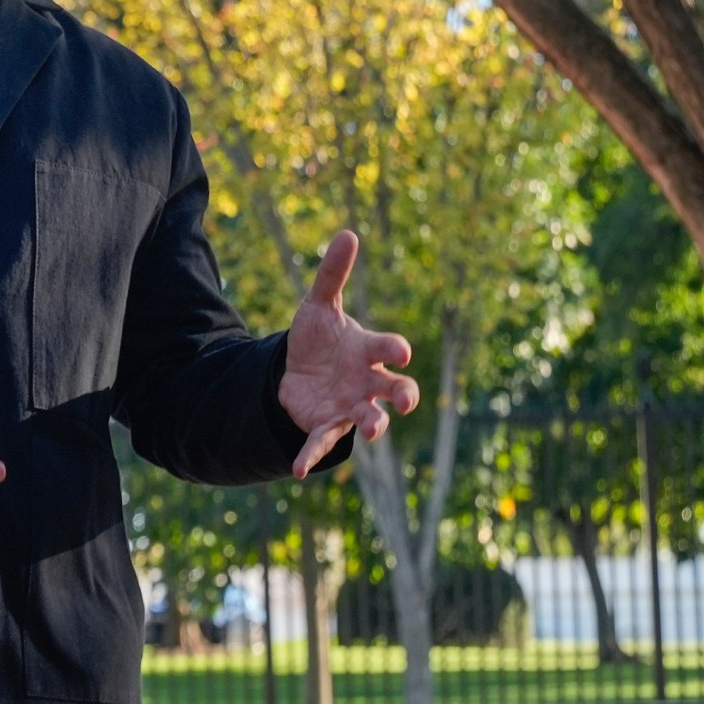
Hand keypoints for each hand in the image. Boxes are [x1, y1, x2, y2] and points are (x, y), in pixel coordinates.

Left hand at [277, 230, 420, 477]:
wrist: (297, 370)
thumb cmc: (319, 338)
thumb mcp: (318, 305)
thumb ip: (332, 274)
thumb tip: (347, 233)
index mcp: (369, 351)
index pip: (389, 349)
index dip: (395, 349)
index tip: (400, 351)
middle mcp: (368, 382)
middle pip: (395, 391)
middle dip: (403, 394)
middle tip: (406, 399)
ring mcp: (350, 406)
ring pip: (371, 420)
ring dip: (373, 426)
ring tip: (371, 431)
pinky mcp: (326, 425)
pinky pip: (321, 442)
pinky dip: (311, 456)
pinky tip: (297, 470)